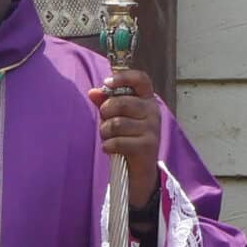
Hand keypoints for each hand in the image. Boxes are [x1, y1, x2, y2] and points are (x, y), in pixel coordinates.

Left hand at [88, 67, 161, 200]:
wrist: (139, 168)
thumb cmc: (127, 137)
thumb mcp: (116, 117)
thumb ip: (106, 102)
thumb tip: (93, 92)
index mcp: (147, 99)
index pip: (141, 79)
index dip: (124, 77)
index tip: (107, 83)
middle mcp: (153, 111)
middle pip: (121, 102)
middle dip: (105, 112)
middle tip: (105, 121)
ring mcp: (152, 128)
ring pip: (116, 123)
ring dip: (105, 132)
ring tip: (108, 137)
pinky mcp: (148, 146)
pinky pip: (118, 141)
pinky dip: (108, 146)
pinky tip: (110, 148)